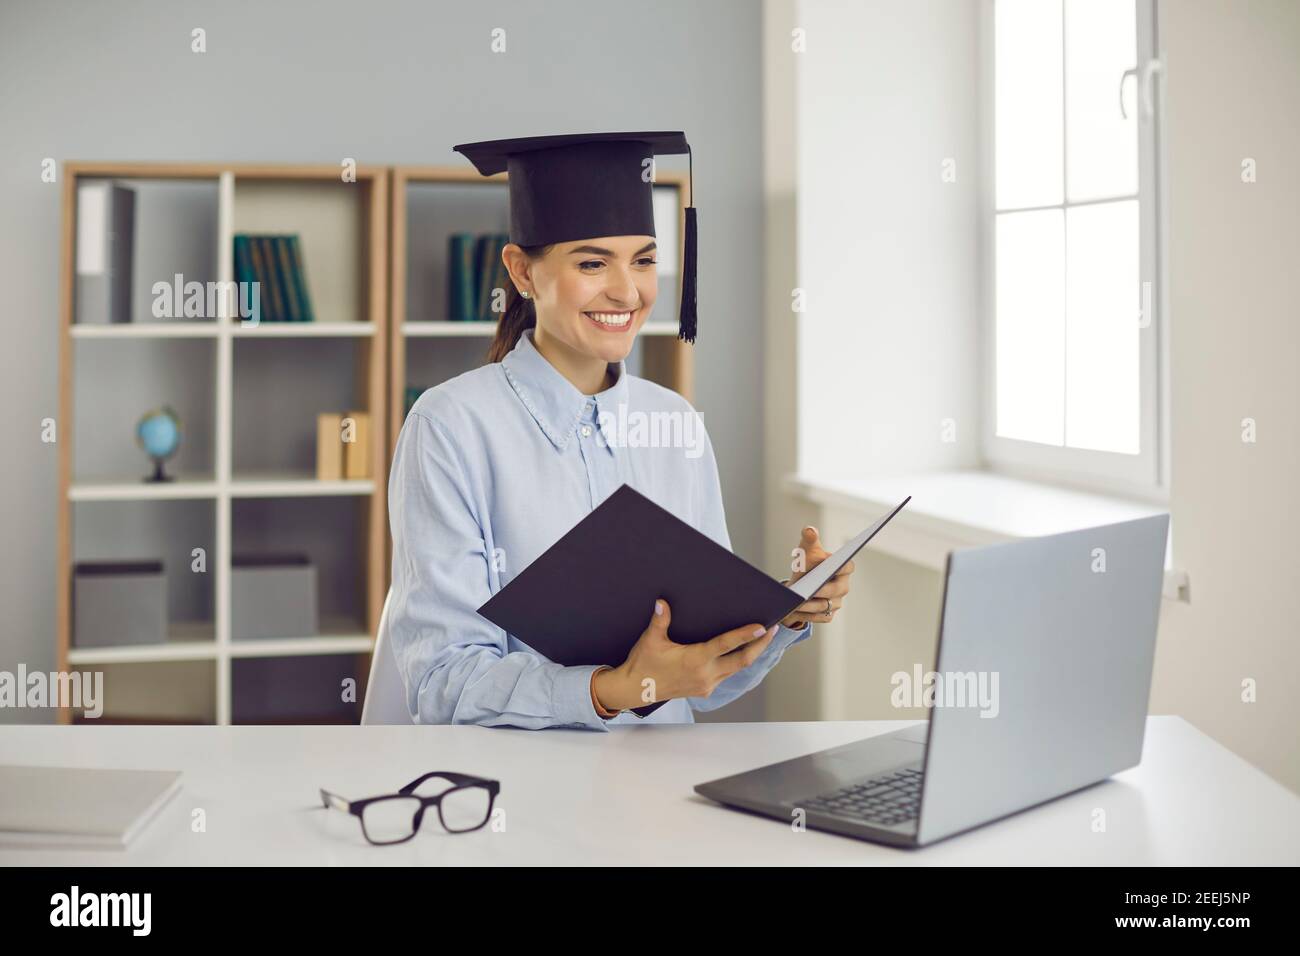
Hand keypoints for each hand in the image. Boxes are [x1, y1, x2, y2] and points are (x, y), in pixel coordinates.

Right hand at [592, 598, 775, 711]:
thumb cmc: (644, 665)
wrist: (636, 690)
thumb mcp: (650, 641)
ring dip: (750, 654)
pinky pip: (726, 675)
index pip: (726, 645)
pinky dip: (735, 663)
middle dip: (759, 645)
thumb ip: (660, 621)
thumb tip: (662, 602)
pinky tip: (739, 653)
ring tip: (761, 638)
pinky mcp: (704, 690)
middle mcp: (705, 675)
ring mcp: (707, 685)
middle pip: (742, 660)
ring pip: (736, 669)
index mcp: (695, 660)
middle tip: (772, 630)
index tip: (762, 627)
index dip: (746, 635)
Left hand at [779, 526, 854, 628]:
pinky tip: (795, 612)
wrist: (799, 585)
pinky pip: (819, 617)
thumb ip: (809, 539)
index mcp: (843, 569)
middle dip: (822, 591)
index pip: (847, 567)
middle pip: (836, 590)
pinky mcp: (827, 615)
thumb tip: (809, 530)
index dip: (842, 567)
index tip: (834, 566)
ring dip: (810, 605)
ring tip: (796, 603)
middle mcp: (843, 587)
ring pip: (825, 606)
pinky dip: (807, 615)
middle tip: (808, 591)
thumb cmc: (807, 565)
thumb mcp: (806, 551)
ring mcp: (836, 603)